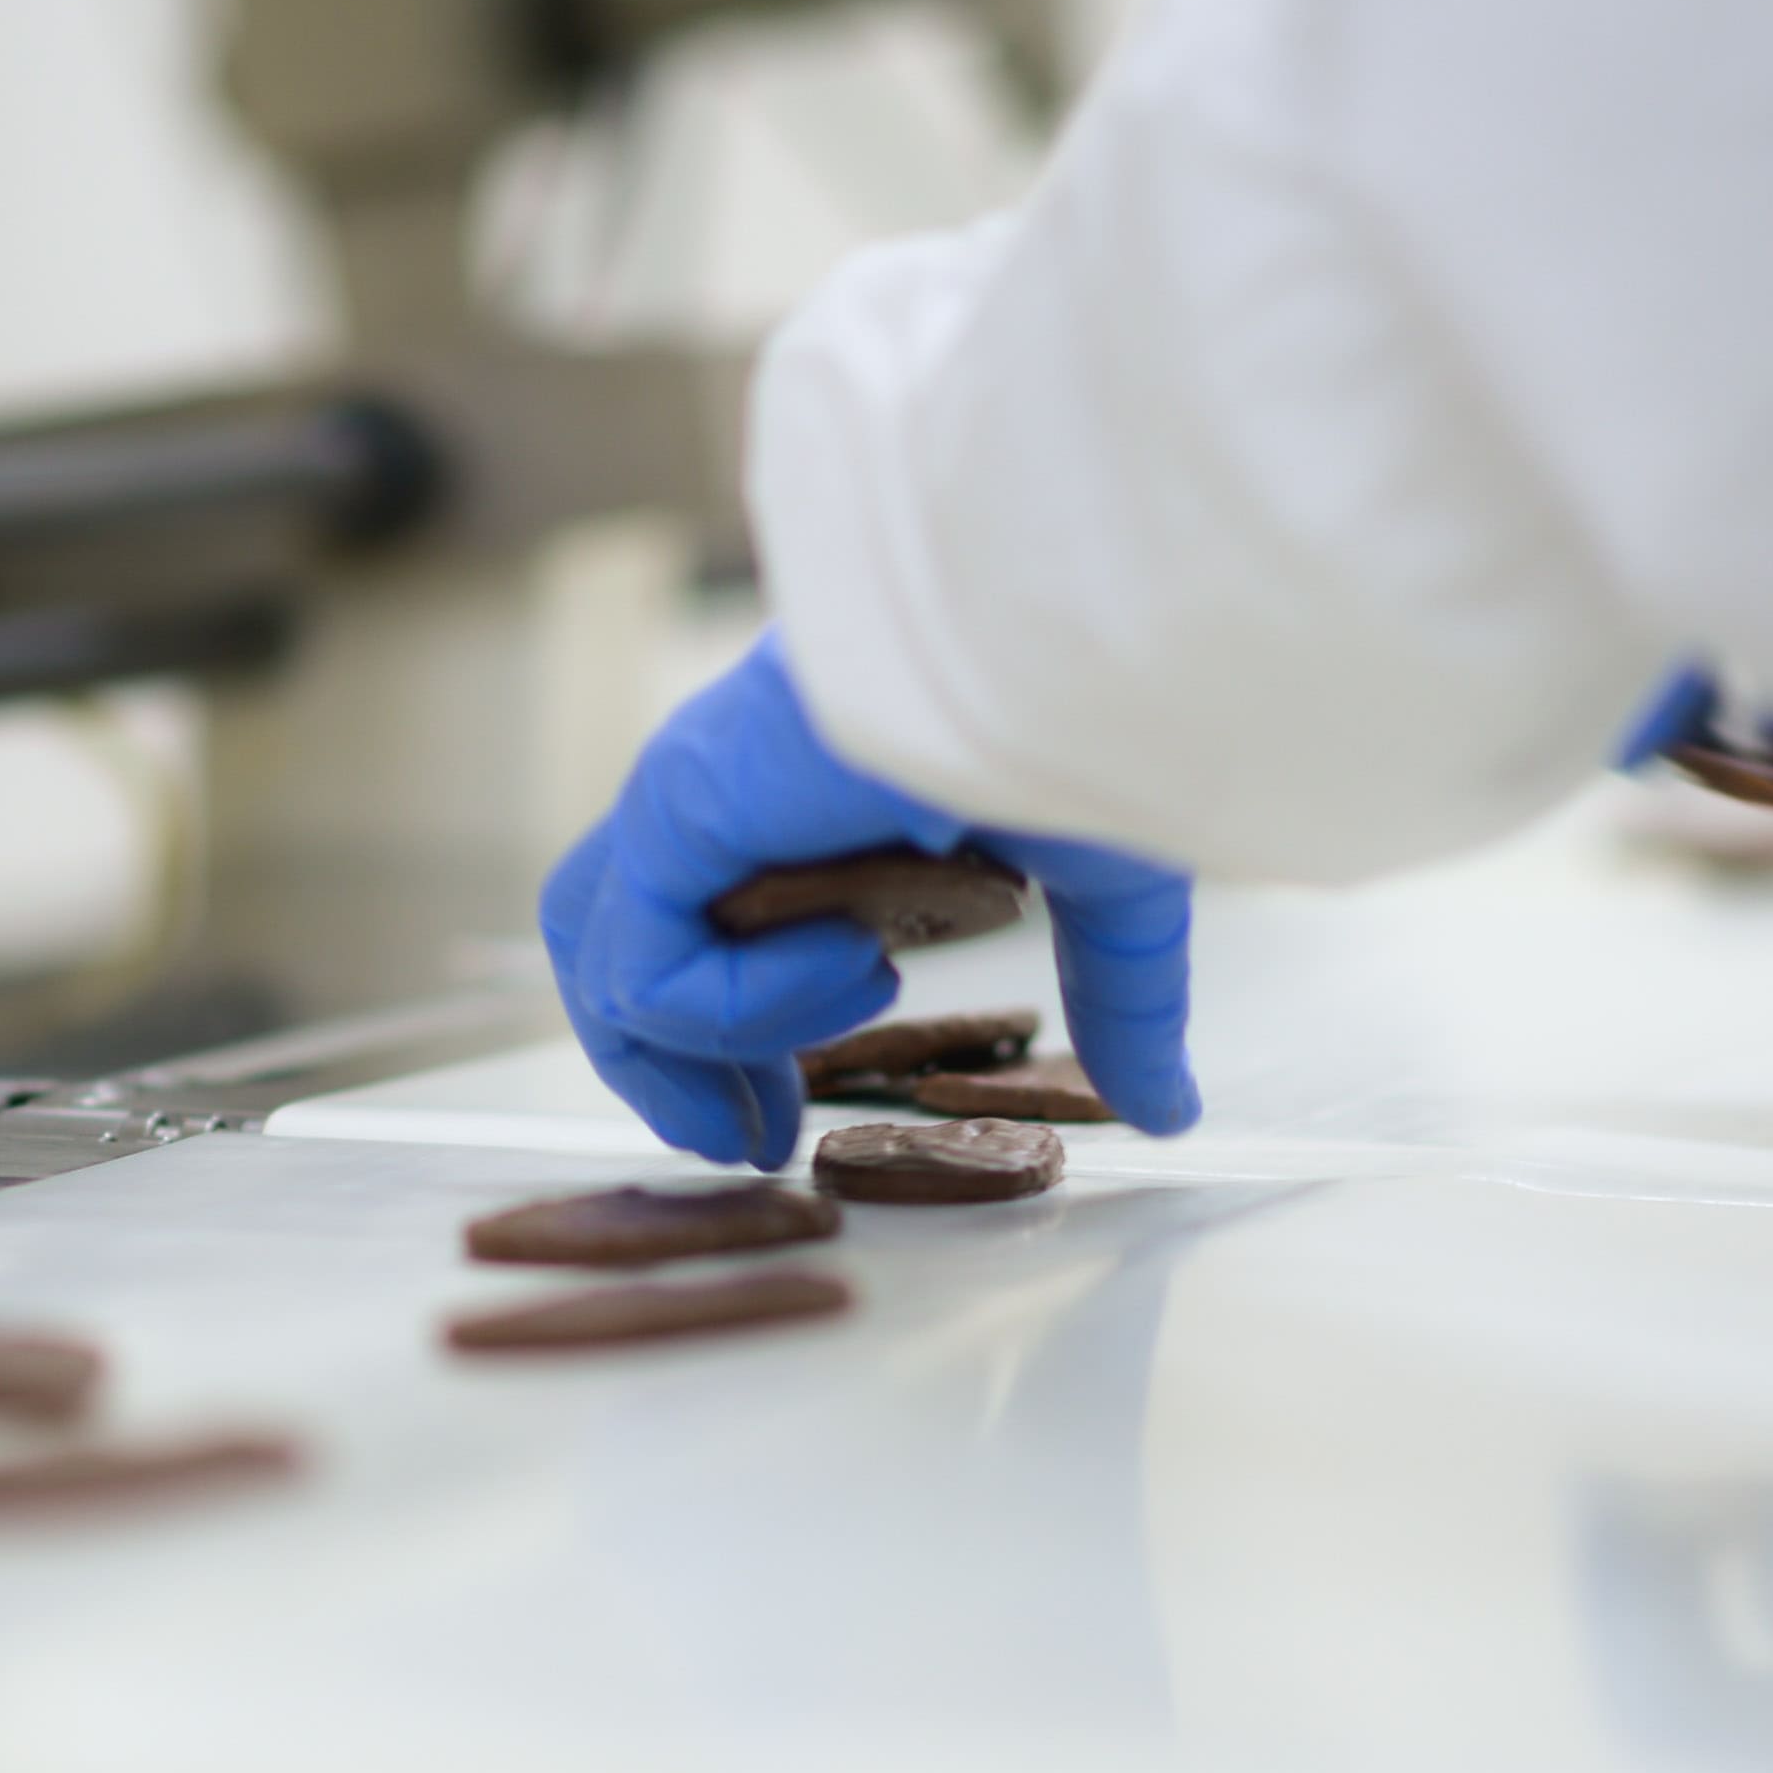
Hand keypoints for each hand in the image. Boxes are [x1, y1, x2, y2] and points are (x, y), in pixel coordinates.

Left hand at [542, 636, 1199, 1167]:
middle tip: (749, 1143)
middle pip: (615, 947)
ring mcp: (691, 800)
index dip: (729, 1041)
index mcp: (804, 799)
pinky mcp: (673, 808)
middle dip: (665, 1070)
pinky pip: (648, 968)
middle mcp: (729, 798)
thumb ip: (1118, 1004)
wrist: (1059, 629)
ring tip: (769, 1104)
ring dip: (681, 1057)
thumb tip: (1171, 1111)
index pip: (703, 923)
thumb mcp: (1106, 892)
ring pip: (601, 962)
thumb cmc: (1092, 713)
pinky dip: (737, 1007)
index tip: (779, 1120)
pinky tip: (858, 966)